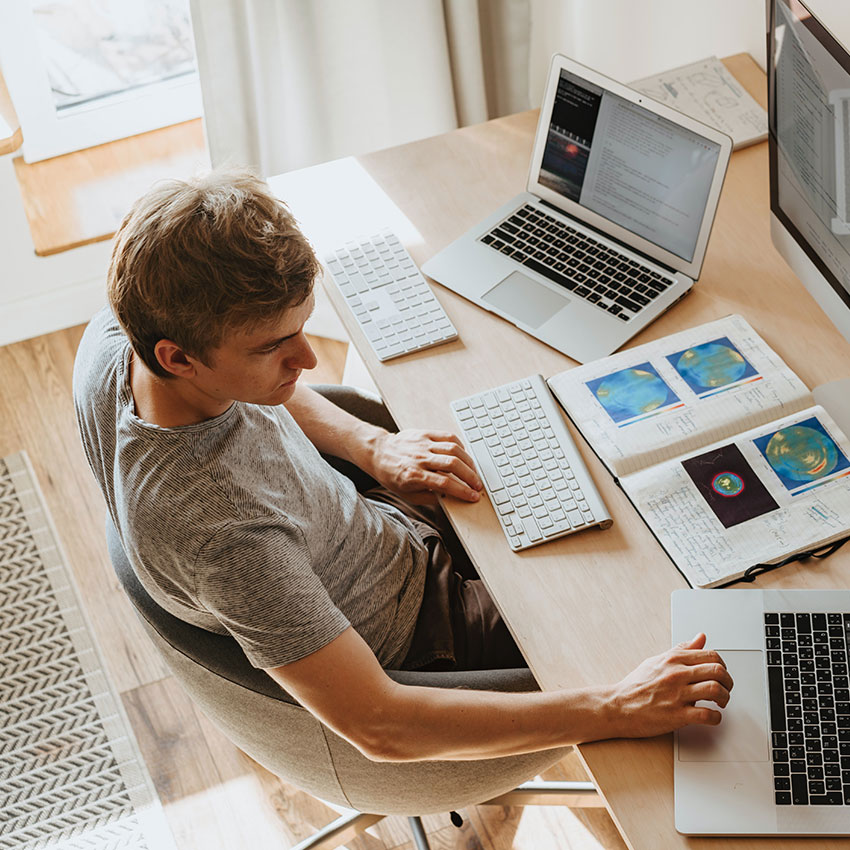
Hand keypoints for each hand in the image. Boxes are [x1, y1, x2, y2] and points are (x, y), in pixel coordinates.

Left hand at [365, 429, 482, 502]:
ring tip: (474, 472)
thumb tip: (450, 497)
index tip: (473, 496)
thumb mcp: (407, 494)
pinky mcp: (425, 434)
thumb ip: (430, 497)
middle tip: (478, 485)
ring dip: (468, 462)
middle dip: (470, 476)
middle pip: (453, 465)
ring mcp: (423, 444)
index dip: (462, 491)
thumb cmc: (392, 475)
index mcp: (414, 476)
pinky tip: (464, 456)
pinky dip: (460, 446)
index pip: (445, 483)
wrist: (378, 452)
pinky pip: (448, 437)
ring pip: (453, 450)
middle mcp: (419, 459)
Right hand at [606, 633, 732, 738]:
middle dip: (728, 681)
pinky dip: (716, 717)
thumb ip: (682, 649)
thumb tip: (700, 638)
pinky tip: (712, 716)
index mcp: (673, 660)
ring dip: (725, 698)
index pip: (711, 655)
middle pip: (717, 671)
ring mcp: (677, 695)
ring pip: (715, 690)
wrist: (618, 706)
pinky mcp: (677, 715)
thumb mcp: (657, 661)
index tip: (721, 673)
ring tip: (721, 702)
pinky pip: (707, 715)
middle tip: (725, 688)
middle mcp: (677, 674)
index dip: (722, 665)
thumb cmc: (636, 685)